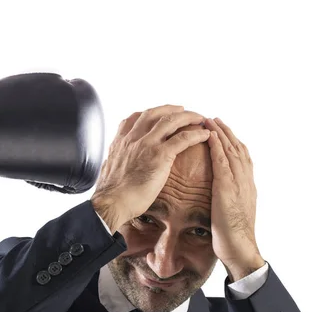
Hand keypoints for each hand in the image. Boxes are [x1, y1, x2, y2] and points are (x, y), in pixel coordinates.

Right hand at [91, 106, 208, 232]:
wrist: (113, 202)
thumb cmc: (111, 194)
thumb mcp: (107, 169)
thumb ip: (113, 161)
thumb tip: (112, 162)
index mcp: (121, 142)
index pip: (134, 118)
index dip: (148, 114)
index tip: (158, 114)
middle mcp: (133, 138)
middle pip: (154, 113)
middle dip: (170, 109)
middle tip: (182, 110)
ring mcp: (147, 145)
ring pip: (171, 120)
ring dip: (187, 116)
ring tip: (198, 118)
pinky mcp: (160, 155)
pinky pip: (183, 138)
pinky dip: (196, 134)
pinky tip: (204, 134)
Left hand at [205, 118, 264, 280]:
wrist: (239, 248)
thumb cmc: (232, 236)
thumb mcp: (231, 212)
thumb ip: (228, 199)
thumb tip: (219, 195)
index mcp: (247, 185)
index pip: (241, 157)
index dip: (232, 142)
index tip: (222, 131)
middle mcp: (245, 180)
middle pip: (237, 149)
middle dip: (226, 132)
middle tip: (215, 118)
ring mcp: (238, 183)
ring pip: (231, 151)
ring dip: (221, 133)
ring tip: (211, 120)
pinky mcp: (228, 188)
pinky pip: (223, 162)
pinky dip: (218, 147)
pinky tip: (210, 136)